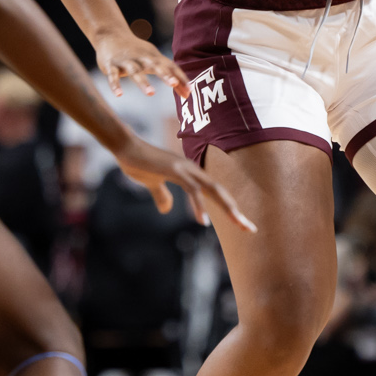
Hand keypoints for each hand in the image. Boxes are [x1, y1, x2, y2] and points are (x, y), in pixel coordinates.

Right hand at [93, 27, 189, 99]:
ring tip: (151, 93)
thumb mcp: (154, 61)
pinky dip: (115, 85)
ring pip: (135, 71)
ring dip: (143, 82)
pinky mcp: (111, 65)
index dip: (180, 78)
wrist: (110, 34)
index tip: (189, 91)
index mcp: (154, 57)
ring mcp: (126, 61)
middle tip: (174, 84)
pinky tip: (119, 95)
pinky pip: (113, 76)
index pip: (170, 66)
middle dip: (164, 74)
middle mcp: (141, 57)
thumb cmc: (137, 52)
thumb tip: (187, 95)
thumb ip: (170, 76)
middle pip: (154, 65)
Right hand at [110, 135, 257, 232]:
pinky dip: (199, 206)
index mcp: (191, 173)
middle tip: (250, 229)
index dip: (228, 208)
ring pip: (213, 190)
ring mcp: (185, 169)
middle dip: (236, 211)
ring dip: (228, 208)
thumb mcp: (152, 184)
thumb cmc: (138, 162)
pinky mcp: (175, 171)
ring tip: (238, 224)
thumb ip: (161, 195)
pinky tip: (203, 221)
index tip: (240, 224)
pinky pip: (192, 190)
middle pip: (220, 191)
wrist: (125, 147)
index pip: (215, 192)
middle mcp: (193, 170)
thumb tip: (166, 209)